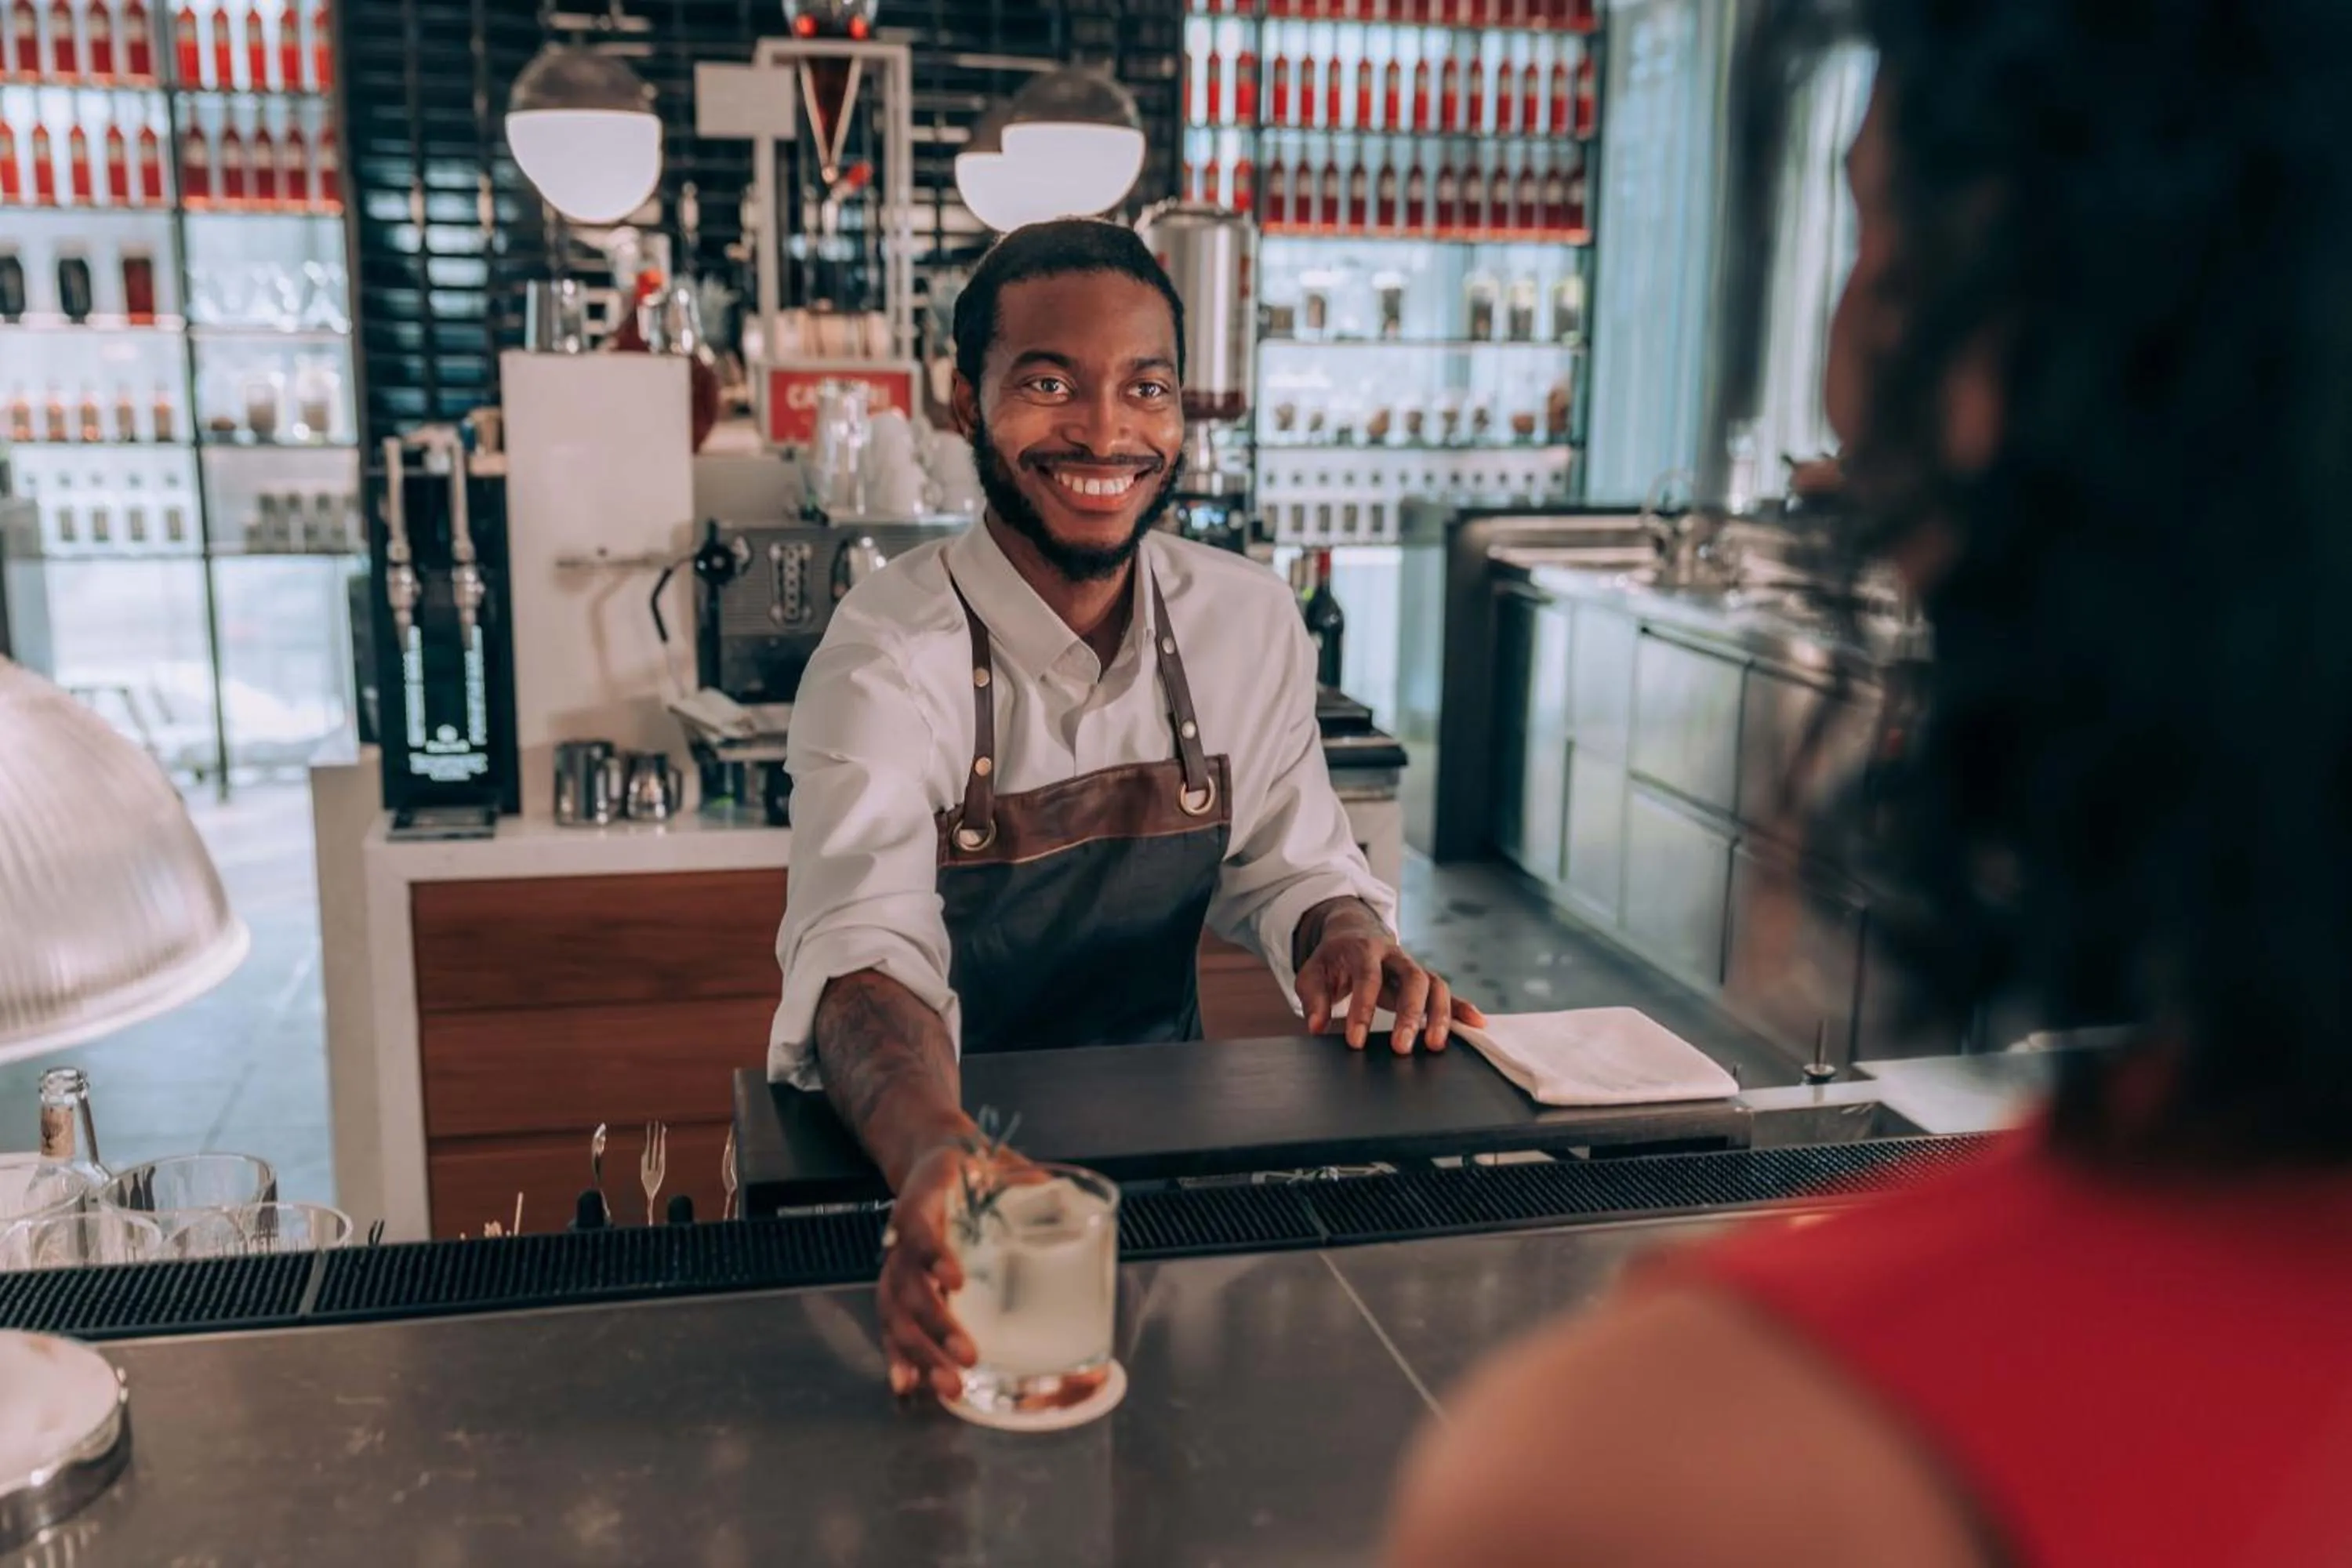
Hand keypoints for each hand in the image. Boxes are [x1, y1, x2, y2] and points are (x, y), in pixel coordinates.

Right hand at [878, 1139, 1012, 1401]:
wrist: (937, 1160)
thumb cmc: (973, 1170)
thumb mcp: (999, 1165)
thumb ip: (1030, 1183)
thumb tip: (1073, 1203)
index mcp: (923, 1202)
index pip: (919, 1228)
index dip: (932, 1254)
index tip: (955, 1279)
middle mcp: (902, 1239)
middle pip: (907, 1286)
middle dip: (935, 1326)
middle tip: (968, 1356)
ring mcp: (898, 1265)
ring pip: (897, 1313)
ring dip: (921, 1354)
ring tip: (949, 1386)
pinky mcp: (902, 1286)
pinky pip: (893, 1324)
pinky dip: (899, 1357)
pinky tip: (909, 1387)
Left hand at [1295, 911, 1486, 1054]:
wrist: (1353, 933)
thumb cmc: (1332, 959)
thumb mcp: (1312, 973)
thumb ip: (1313, 997)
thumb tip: (1317, 1026)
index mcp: (1364, 949)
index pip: (1367, 978)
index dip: (1362, 1009)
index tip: (1355, 1041)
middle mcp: (1395, 955)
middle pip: (1413, 978)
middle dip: (1409, 1014)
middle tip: (1401, 1048)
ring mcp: (1414, 967)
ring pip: (1436, 985)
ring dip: (1439, 1015)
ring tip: (1435, 1046)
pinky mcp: (1425, 980)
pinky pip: (1449, 992)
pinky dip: (1463, 1007)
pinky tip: (1476, 1025)